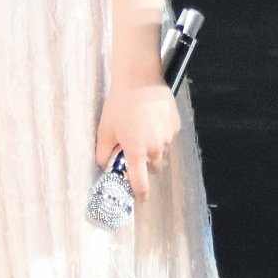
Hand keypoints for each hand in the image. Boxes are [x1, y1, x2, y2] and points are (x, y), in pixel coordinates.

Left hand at [95, 81, 180, 202]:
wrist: (140, 79)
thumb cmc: (119, 105)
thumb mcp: (105, 129)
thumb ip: (103, 152)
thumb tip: (103, 165)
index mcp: (136, 151)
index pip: (140, 182)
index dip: (140, 194)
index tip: (139, 198)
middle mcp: (155, 148)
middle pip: (153, 167)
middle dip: (145, 164)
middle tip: (135, 150)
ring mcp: (167, 136)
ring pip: (161, 151)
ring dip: (153, 147)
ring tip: (141, 127)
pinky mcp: (175, 125)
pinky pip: (168, 136)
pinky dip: (160, 133)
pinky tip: (151, 119)